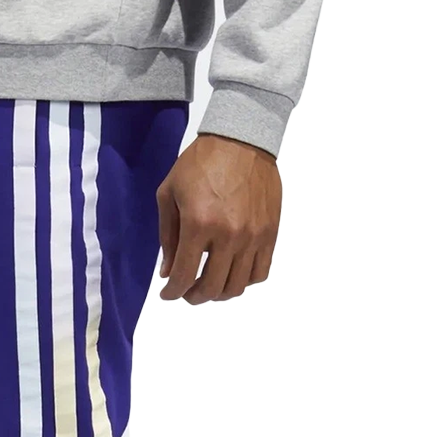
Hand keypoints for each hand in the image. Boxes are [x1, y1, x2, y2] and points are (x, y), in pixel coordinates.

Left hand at [155, 134, 281, 303]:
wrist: (241, 139)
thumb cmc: (200, 162)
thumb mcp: (169, 194)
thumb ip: (168, 237)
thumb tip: (168, 272)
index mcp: (198, 224)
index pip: (184, 276)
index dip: (172, 292)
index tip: (167, 294)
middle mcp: (229, 235)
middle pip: (211, 288)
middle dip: (193, 297)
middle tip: (186, 292)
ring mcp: (253, 236)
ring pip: (237, 286)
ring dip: (219, 293)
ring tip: (209, 284)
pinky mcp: (270, 233)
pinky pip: (260, 272)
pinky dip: (244, 281)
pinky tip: (232, 272)